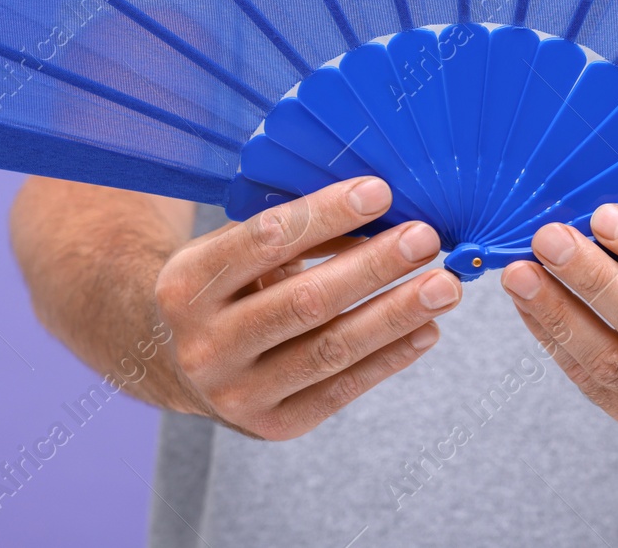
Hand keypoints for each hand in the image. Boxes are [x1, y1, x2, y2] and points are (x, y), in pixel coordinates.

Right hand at [153, 176, 461, 440]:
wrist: (174, 365)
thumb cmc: (221, 289)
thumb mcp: (233, 249)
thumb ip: (294, 231)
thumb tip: (380, 210)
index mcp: (187, 284)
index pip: (266, 240)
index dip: (327, 214)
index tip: (381, 191)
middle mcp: (205, 344)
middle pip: (305, 301)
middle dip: (373, 266)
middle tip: (424, 238)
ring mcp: (236, 393)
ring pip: (330, 349)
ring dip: (395, 315)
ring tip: (443, 286)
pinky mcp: (272, 426)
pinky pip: (342, 389)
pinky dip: (390, 358)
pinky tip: (427, 329)